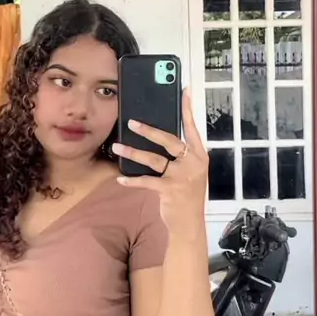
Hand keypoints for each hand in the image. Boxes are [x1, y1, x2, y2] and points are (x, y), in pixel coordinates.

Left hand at [113, 90, 208, 229]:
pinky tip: (120, 178)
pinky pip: (146, 181)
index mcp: (199, 155)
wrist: (189, 223)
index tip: (184, 91)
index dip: (188, 110)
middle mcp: (193, 163)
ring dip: (133, 152)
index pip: (192, 128)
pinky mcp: (170, 189)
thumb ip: (179, 157)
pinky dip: (132, 180)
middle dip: (149, 131)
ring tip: (117, 147)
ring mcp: (182, 176)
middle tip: (131, 123)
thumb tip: (157, 138)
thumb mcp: (189, 172)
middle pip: (169, 140)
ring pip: (154, 159)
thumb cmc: (186, 195)